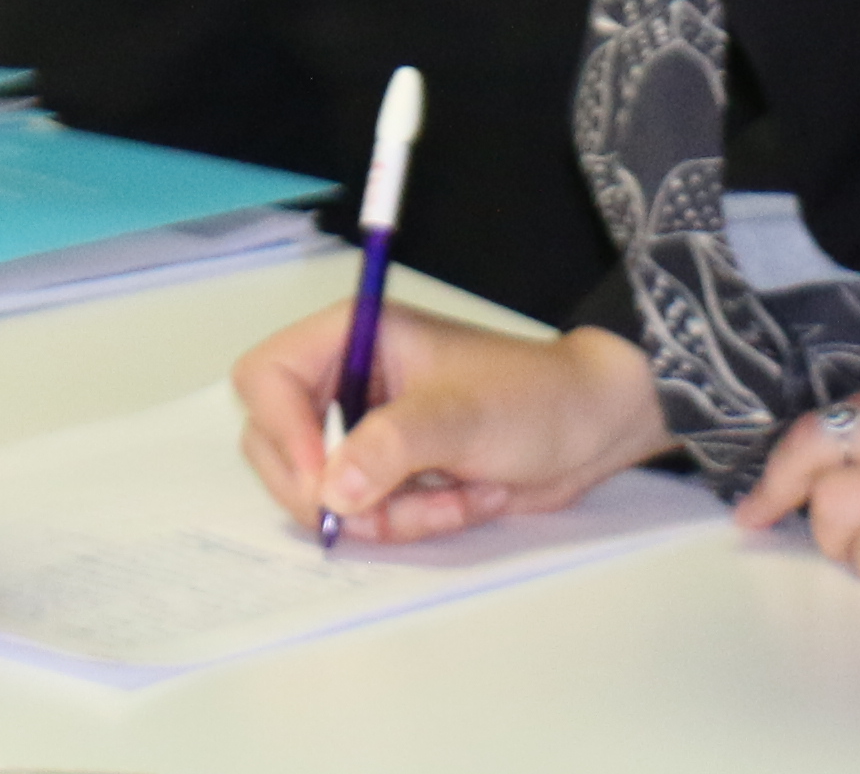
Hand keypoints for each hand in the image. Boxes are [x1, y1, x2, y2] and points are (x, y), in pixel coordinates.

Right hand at [233, 305, 659, 546]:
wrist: (593, 429)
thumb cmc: (533, 397)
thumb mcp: (461, 416)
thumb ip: (389, 448)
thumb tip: (330, 490)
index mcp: (352, 337)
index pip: (267, 377)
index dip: (280, 429)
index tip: (322, 480)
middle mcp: (346, 381)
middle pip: (275, 444)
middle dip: (332, 489)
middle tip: (381, 514)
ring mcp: (366, 431)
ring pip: (323, 491)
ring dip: (388, 513)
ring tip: (454, 498)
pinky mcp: (390, 473)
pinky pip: (365, 514)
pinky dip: (411, 522)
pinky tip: (464, 500)